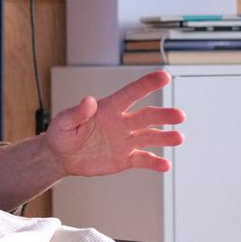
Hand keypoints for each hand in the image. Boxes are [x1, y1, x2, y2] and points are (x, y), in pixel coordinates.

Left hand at [45, 70, 184, 177]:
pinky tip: (165, 165)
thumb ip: (77, 112)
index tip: (165, 76)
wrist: (61, 157)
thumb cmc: (62, 134)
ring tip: (179, 138)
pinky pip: (143, 159)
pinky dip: (154, 162)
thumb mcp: (64, 121)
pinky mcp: (125, 158)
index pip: (131, 94)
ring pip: (149, 136)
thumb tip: (89, 100)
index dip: (147, 84)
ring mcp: (125, 141)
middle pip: (146, 116)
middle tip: (179, 115)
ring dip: (164, 137)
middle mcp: (122, 123)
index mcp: (109, 108)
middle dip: (163, 115)